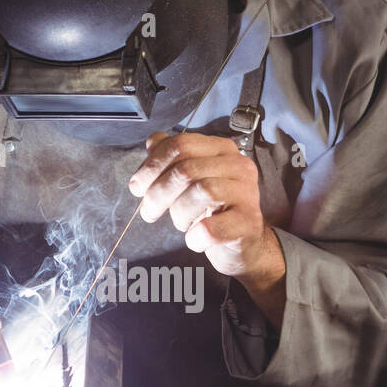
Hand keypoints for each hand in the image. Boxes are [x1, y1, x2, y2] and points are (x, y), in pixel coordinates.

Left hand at [128, 132, 286, 324]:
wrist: (244, 243)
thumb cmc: (213, 210)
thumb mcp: (191, 180)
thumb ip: (173, 159)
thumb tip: (152, 143)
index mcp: (221, 150)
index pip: (180, 145)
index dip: (152, 166)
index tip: (138, 187)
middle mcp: (238, 166)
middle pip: (186, 169)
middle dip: (158, 193)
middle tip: (149, 212)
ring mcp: (247, 193)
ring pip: (201, 192)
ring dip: (179, 214)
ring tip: (181, 223)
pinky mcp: (248, 223)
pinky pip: (210, 228)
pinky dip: (194, 237)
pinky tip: (195, 239)